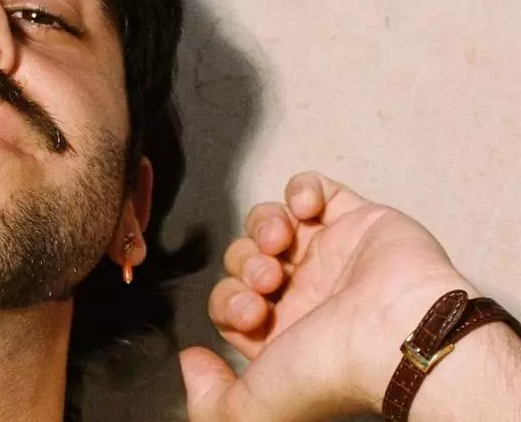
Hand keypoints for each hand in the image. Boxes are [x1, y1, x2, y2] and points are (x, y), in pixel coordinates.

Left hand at [179, 172, 472, 420]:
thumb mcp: (257, 407)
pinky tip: (306, 210)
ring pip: (270, 223)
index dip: (228, 300)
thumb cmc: (333, 366)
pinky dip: (300, 190)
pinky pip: (314, 190)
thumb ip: (213, 403)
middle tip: (268, 278)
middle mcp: (305, 297)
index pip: (230, 305)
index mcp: (283, 336)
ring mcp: (331, 256)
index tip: (248, 309)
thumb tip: (191, 363)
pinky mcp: (357, 221)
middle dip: (246, 263)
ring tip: (280, 241)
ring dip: (263, 225)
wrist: (399, 330)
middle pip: (245, 261)